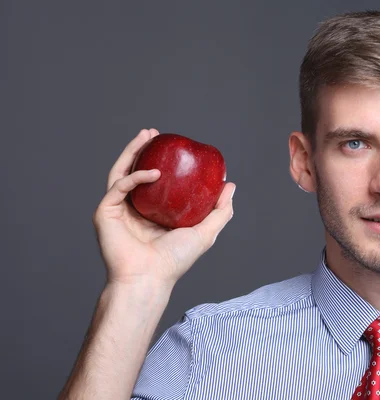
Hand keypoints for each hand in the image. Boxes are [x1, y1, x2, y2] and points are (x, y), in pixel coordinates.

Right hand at [92, 128, 234, 288]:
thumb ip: (220, 211)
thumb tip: (230, 185)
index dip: (160, 161)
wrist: (150, 278)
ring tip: (145, 135)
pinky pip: (120, 186)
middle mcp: (133, 210)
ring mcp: (118, 210)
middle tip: (153, 133)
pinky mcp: (105, 212)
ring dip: (132, 151)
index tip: (171, 147)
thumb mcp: (205, 232)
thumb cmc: (175, 260)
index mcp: (152, 214)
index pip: (154, 182)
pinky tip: (153, 172)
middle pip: (134, 171)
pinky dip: (136, 176)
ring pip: (122, 172)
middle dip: (142, 149)